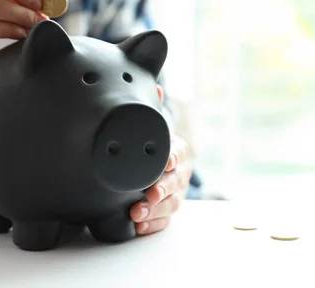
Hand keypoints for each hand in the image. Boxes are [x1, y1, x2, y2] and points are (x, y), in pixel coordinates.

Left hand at [130, 85, 192, 234]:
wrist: (151, 168)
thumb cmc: (150, 147)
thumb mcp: (151, 129)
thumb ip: (153, 111)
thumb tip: (154, 88)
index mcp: (175, 150)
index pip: (178, 151)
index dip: (173, 156)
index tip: (167, 161)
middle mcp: (178, 172)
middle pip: (176, 181)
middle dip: (163, 189)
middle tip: (150, 194)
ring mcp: (173, 194)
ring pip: (170, 205)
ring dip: (154, 211)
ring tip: (136, 214)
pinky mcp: (166, 212)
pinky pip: (163, 221)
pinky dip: (151, 225)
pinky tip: (138, 226)